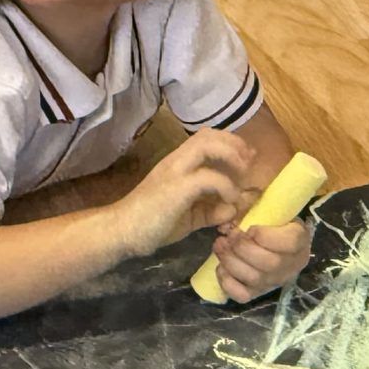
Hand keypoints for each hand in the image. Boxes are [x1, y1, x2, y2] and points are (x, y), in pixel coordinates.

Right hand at [118, 132, 251, 257]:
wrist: (120, 233)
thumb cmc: (150, 225)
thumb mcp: (188, 217)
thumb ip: (209, 212)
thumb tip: (232, 209)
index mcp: (177, 164)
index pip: (205, 138)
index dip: (229, 143)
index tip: (246, 159)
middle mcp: (175, 161)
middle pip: (208, 135)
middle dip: (234, 144)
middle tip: (248, 162)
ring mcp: (174, 172)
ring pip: (207, 145)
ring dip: (231, 156)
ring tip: (242, 175)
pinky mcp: (175, 188)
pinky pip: (207, 177)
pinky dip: (225, 186)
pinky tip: (229, 200)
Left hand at [208, 215, 313, 302]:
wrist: (278, 242)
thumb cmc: (274, 222)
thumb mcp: (275, 209)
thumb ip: (262, 208)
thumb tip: (233, 214)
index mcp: (300, 241)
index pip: (290, 242)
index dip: (265, 236)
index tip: (251, 227)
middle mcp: (291, 266)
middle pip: (269, 264)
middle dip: (243, 248)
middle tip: (230, 236)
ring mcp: (274, 282)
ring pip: (254, 279)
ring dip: (231, 261)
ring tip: (220, 245)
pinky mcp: (258, 293)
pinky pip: (242, 296)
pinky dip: (227, 283)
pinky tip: (221, 267)